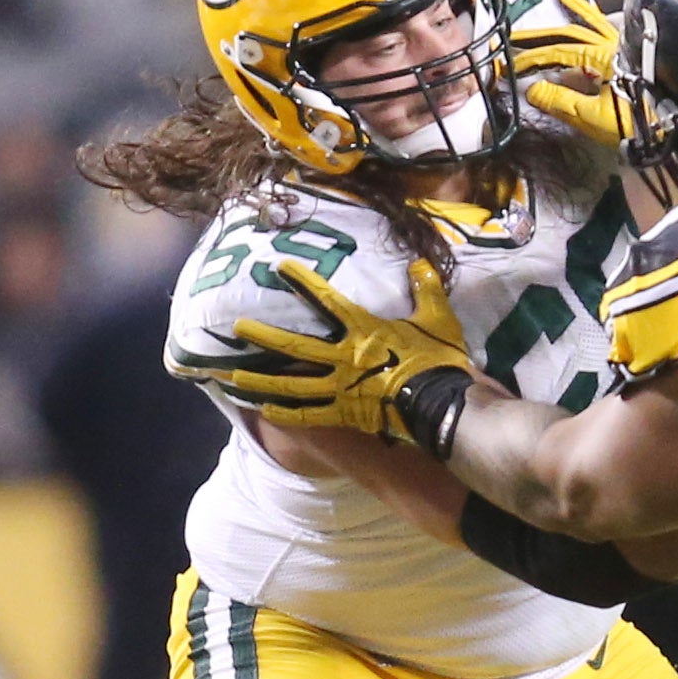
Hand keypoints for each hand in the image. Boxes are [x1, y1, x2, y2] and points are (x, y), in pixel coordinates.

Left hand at [223, 258, 472, 444]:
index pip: (326, 300)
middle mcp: (343, 357)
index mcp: (363, 330)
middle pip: (295, 346)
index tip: (279, 268)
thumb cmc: (439, 361)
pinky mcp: (345, 413)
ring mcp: (341, 388)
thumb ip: (427, 289)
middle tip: (237, 327)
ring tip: (234, 376)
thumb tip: (421, 263)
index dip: (302, 282)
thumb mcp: (438, 319)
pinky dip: (287, 414)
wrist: (443, 405)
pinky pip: (310, 415)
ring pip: (293, 385)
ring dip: (262, 380)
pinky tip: (265, 411)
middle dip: (264, 335)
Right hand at [511, 0, 628, 147]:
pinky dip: (601, 21)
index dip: (534, 58)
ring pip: (596, 24)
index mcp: (601, 58)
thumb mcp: (594, 116)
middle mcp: (612, 46)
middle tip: (520, 32)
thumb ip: (562, 101)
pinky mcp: (635, 55)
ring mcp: (625, 48)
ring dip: (578, 10)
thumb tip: (533, 89)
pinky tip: (599, 15)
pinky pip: (615, 31)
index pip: (560, 54)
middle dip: (545, 34)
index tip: (515, 63)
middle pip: (573, 33)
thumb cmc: (636, 121)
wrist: (673, 124)